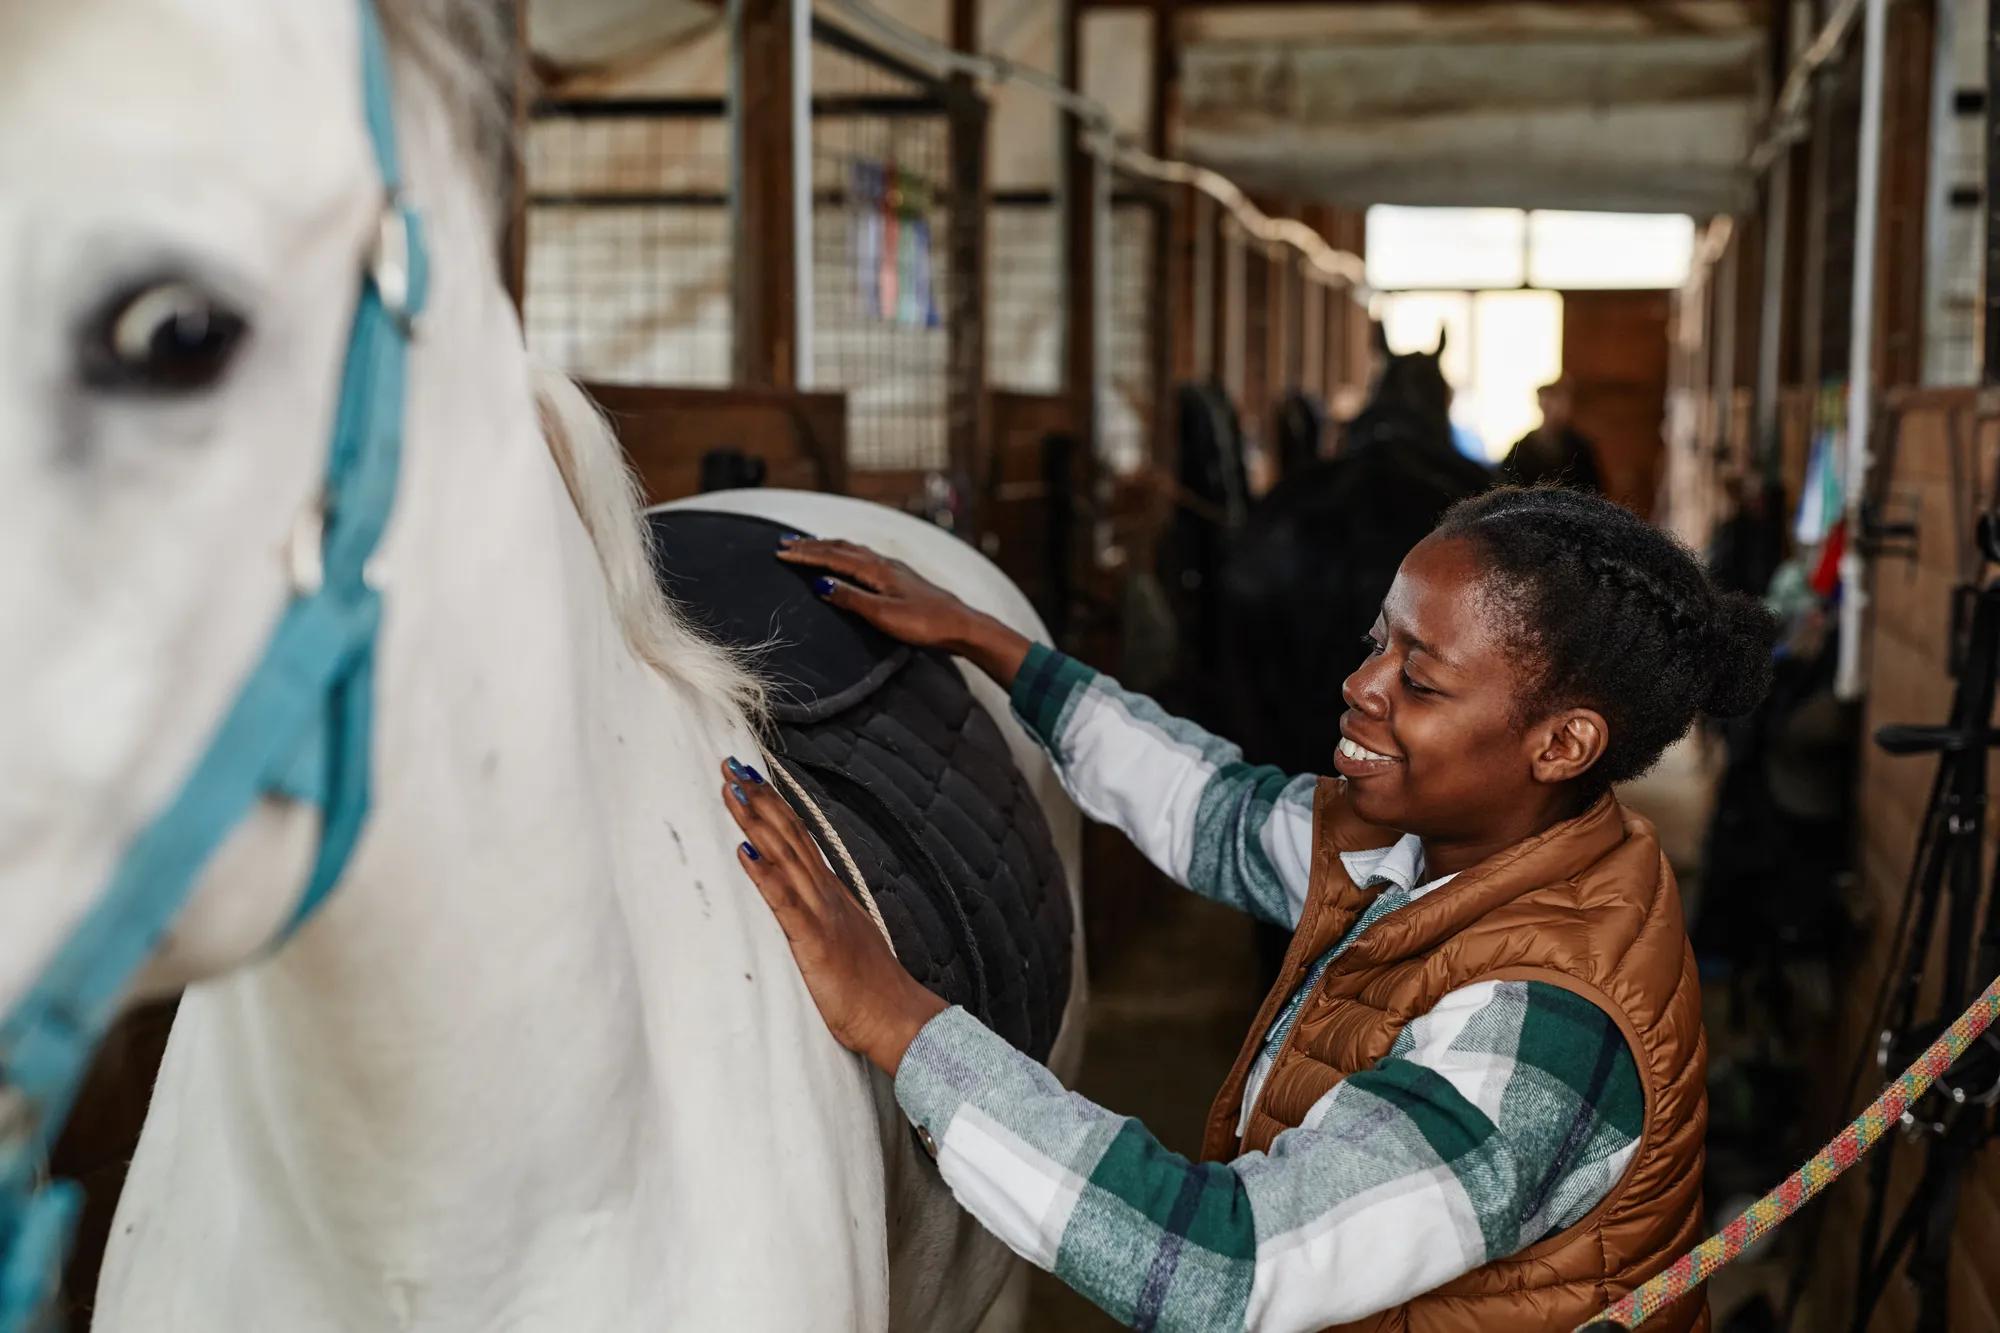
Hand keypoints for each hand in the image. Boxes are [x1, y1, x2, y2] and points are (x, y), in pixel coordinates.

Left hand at [720, 757, 946, 1073]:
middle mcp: (825, 894)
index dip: (773, 806)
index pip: (797, 838)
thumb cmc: (868, 988)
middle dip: (759, 799)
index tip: (750, 778)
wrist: (898, 1017)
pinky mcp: (814, 940)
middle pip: (788, 835)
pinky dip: (765, 874)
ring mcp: (821, 913)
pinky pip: (784, 902)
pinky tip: (745, 852)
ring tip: (734, 791)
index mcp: (829, 893)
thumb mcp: (843, 938)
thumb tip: (797, 894)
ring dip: (757, 822)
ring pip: (785, 857)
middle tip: (731, 766)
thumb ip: (820, 914)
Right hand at [776, 537, 1031, 685]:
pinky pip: (865, 558)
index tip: (780, 552)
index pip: (833, 557)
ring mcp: (894, 569)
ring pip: (853, 550)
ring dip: (828, 547)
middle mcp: (884, 563)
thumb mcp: (884, 615)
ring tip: (809, 546)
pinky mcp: (901, 578)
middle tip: (785, 543)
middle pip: (841, 548)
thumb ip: (852, 598)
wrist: (961, 625)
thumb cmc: (925, 623)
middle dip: (811, 545)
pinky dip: (846, 554)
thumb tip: (820, 583)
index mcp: (876, 570)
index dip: (805, 554)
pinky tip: (847, 560)